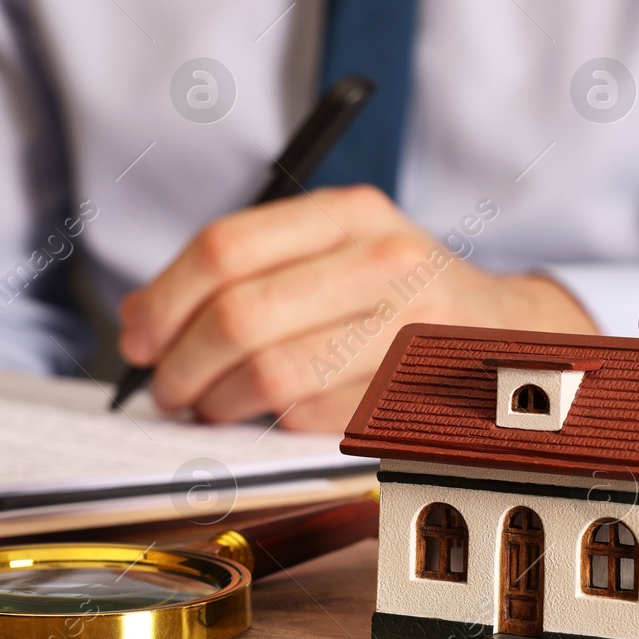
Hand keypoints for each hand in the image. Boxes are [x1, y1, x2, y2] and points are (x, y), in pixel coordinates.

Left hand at [118, 186, 596, 431]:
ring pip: (271, 375)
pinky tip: (267, 416)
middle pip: (240, 315)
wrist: (501, 334)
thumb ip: (244, 268)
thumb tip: (140, 318)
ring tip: (207, 404)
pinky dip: (271, 424)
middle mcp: (384, 262)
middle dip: (182, 363)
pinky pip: (310, 417)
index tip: (137, 337)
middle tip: (165, 386)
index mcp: (350, 214)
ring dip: (218, 401)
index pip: (227, 249)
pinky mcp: (412, 391)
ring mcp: (404, 329)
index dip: (165, 299)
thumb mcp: (334, 249)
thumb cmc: (396, 293)